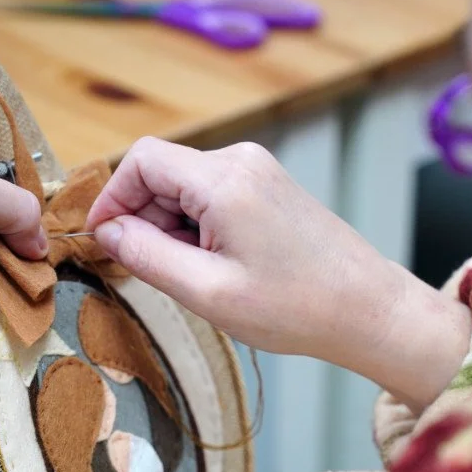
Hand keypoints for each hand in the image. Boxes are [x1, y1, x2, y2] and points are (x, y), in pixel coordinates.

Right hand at [85, 138, 471, 409]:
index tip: (102, 242)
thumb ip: (147, 257)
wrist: (369, 310)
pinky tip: (216, 268)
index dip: (111, 199)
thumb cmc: (298, 308)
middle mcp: (241, 161)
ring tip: (197, 278)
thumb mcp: (208, 292)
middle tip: (152, 273)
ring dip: (171, 229)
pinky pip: (211, 196)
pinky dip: (197, 228)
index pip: (140, 160)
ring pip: (184, 187)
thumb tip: (106, 234)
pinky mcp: (269, 188)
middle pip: (161, 173)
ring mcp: (259, 171)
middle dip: (142, 220)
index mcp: (224, 180)